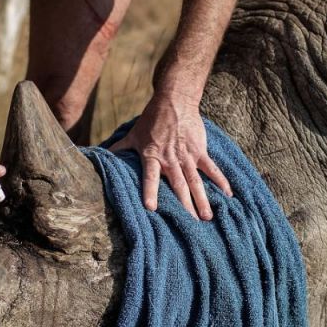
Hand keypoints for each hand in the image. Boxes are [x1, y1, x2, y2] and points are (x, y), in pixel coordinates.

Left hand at [110, 93, 232, 219]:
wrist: (174, 101)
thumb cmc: (151, 119)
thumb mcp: (132, 134)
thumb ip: (118, 148)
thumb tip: (97, 156)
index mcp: (152, 156)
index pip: (150, 177)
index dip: (150, 191)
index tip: (151, 208)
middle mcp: (170, 159)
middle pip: (178, 185)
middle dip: (184, 206)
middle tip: (190, 225)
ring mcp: (187, 156)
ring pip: (195, 181)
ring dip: (202, 199)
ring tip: (207, 217)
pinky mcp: (199, 151)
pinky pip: (211, 168)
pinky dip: (220, 180)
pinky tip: (228, 194)